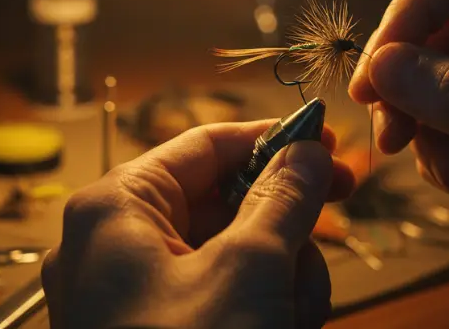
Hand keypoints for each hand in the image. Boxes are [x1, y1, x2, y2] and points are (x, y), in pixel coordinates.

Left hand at [42, 120, 354, 328]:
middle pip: (220, 200)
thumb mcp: (251, 269)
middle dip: (281, 217)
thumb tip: (308, 153)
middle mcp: (115, 245)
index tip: (324, 142)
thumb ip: (283, 198)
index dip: (269, 139)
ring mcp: (133, 293)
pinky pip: (219, 293)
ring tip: (295, 310)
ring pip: (229, 250)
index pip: (203, 146)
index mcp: (116, 210)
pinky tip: (283, 325)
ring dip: (279, 271)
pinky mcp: (155, 328)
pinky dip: (260, 303)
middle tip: (333, 209)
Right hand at [349, 0, 448, 289]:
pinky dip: (445, 156)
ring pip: (432, 83)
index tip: (375, 67)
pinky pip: (446, 127)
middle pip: (438, 30)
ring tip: (446, 167)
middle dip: (406, 82)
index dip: (412, 10)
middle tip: (386, 128)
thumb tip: (380, 68)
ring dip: (423, 126)